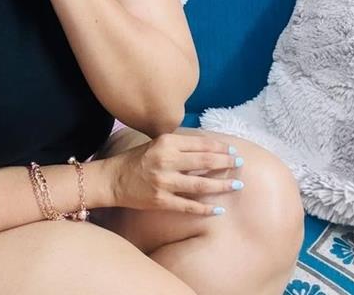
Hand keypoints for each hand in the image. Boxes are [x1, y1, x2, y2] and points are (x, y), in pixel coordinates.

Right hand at [105, 133, 243, 215]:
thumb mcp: (156, 144)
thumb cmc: (136, 159)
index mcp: (166, 142)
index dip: (220, 147)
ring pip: (201, 184)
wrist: (113, 179)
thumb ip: (178, 145)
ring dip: (222, 185)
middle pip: (205, 161)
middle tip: (239, 164)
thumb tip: (208, 147)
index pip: (200, 143)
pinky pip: (188, 205)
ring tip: (237, 185)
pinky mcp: (161, 200)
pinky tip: (218, 210)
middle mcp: (166, 160)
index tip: (232, 150)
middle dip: (226, 162)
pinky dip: (205, 208)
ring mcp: (164, 181)